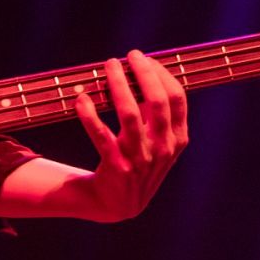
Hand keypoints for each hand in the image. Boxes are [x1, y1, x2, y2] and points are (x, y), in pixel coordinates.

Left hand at [71, 50, 189, 221]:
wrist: (118, 204)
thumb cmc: (140, 161)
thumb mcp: (159, 143)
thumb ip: (159, 113)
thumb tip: (147, 70)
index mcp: (177, 139)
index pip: (176, 98)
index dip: (161, 74)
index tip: (146, 58)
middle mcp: (162, 149)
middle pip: (156, 101)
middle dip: (143, 73)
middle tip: (129, 55)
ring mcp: (140, 159)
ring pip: (130, 114)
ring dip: (118, 85)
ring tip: (110, 65)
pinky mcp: (116, 167)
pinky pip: (101, 135)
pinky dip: (89, 115)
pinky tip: (82, 98)